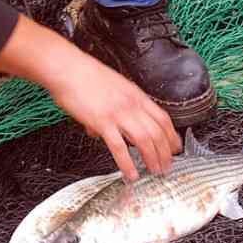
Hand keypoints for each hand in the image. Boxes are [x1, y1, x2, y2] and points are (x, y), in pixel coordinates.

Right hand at [45, 53, 180, 182]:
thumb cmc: (83, 75)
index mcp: (135, 95)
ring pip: (145, 140)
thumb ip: (109, 109)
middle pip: (157, 131)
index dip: (172, 135)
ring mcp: (118, 113)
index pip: (162, 118)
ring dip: (152, 158)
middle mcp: (131, 104)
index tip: (176, 147)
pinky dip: (127, 163)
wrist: (66, 68)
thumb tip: (98, 132)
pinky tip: (131, 174)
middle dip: (165, 152)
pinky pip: (119, 147)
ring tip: (155, 171)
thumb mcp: (108, 88)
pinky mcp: (102, 122)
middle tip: (167, 166)